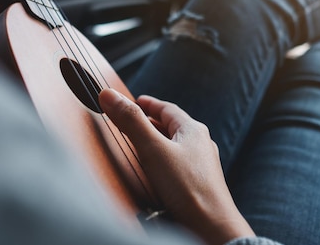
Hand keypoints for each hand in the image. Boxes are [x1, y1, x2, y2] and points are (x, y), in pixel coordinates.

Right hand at [99, 89, 254, 244]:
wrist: (211, 225)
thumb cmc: (187, 187)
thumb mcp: (153, 149)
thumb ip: (131, 122)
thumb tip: (108, 94)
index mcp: (193, 130)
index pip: (168, 109)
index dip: (149, 104)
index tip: (135, 101)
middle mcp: (201, 145)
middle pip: (172, 126)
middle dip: (152, 122)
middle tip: (133, 120)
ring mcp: (202, 165)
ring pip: (176, 146)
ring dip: (158, 141)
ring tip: (141, 143)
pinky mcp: (199, 184)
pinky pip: (179, 164)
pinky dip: (164, 160)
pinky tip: (157, 171)